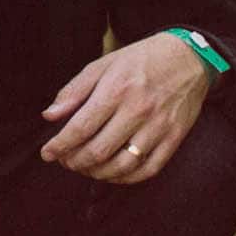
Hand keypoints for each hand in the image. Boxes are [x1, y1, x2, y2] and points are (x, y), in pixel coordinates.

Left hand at [39, 31, 211, 182]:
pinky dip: (126, 178)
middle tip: (65, 161)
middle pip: (98, 151)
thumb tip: (49, 116)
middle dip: (74, 162)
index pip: (80, 128)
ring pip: (121, 165)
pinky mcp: (174, 138)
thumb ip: (74, 91)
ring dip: (97, 173)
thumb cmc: (140, 60)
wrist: (188, 57)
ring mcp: (158, 127)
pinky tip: (112, 173)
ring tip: (85, 167)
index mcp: (116, 90)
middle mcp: (138, 111)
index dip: (59, 145)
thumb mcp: (103, 65)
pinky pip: (147, 169)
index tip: (46, 153)